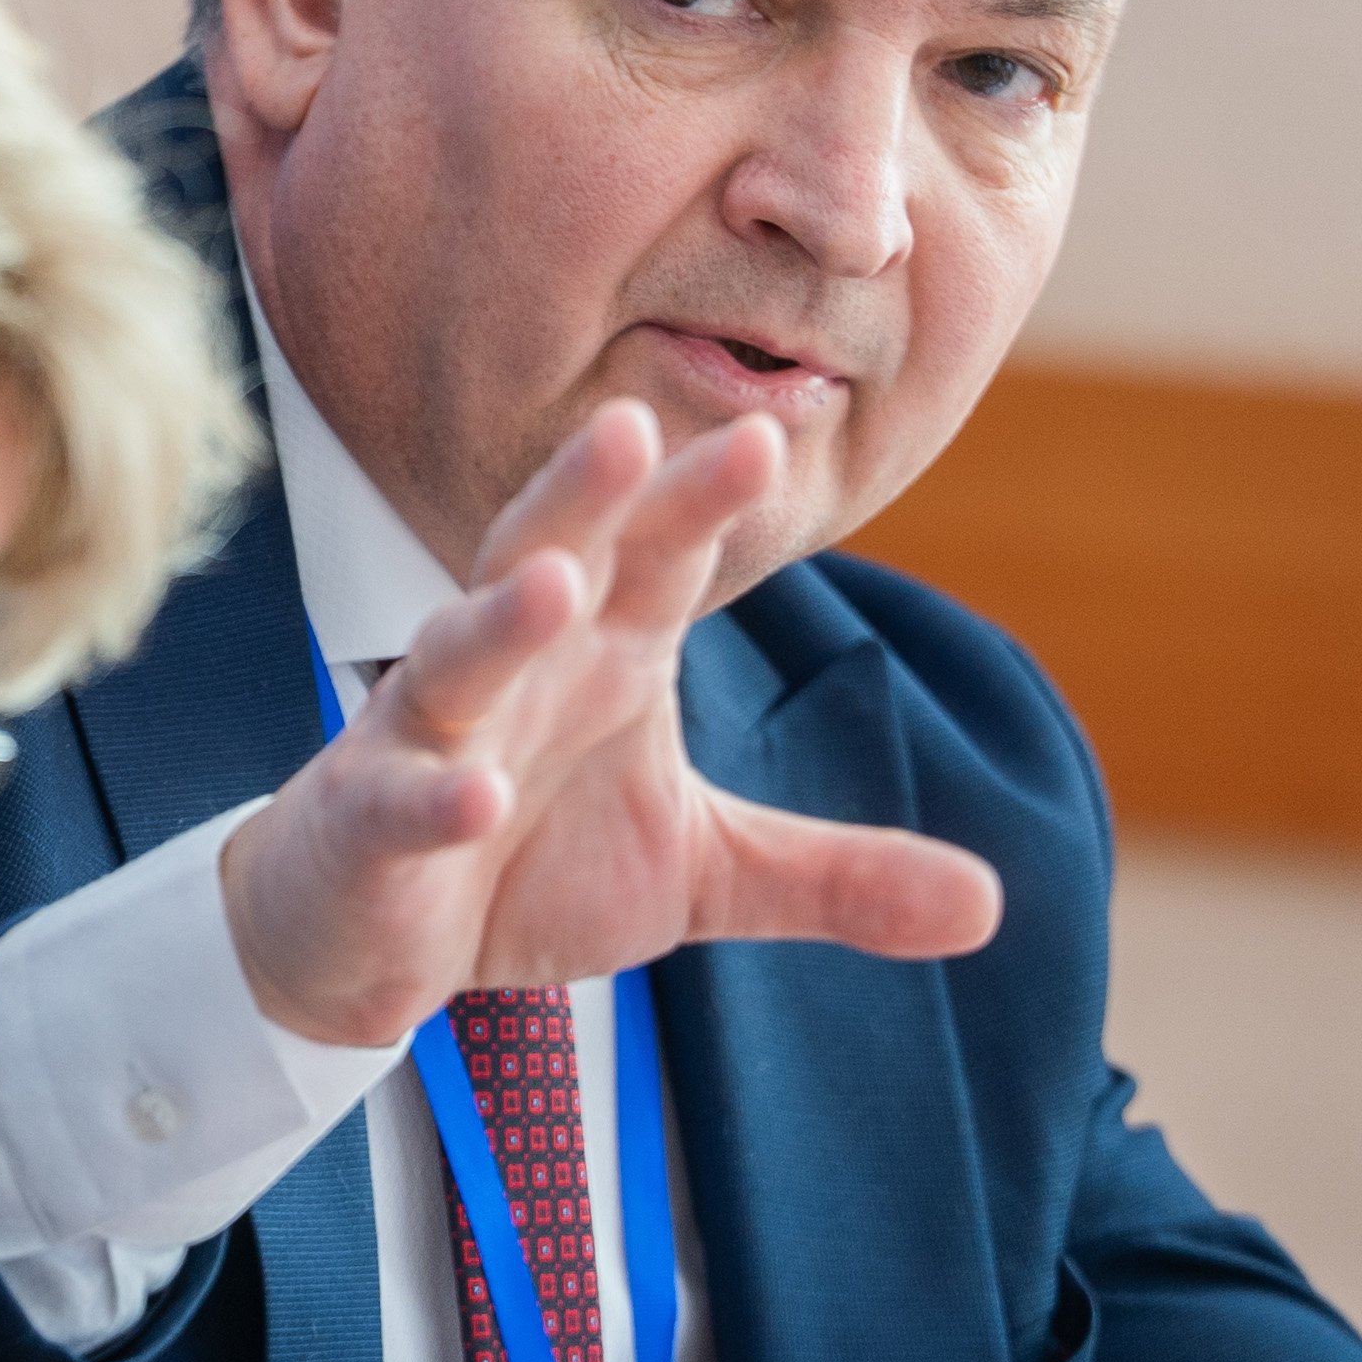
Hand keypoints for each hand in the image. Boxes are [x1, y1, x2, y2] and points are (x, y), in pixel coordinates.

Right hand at [217, 401, 1000, 1050]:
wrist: (370, 937)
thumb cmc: (527, 860)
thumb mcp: (703, 873)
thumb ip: (835, 874)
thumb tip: (992, 903)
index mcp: (603, 651)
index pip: (659, 554)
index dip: (706, 496)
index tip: (779, 429)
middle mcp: (518, 669)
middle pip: (550, 555)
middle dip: (590, 494)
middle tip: (637, 424)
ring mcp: (435, 738)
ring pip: (460, 657)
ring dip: (502, 620)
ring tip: (553, 585)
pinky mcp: (369, 823)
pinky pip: (401, 799)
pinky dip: (434, 798)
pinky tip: (475, 797)